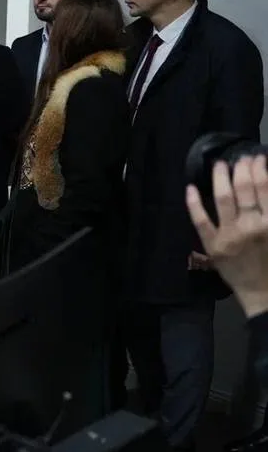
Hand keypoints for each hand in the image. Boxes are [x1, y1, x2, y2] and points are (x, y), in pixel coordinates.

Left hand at [186, 155, 267, 318]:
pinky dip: (194, 203)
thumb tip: (265, 187)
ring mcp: (230, 235)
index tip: (257, 157)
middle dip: (242, 169)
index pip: (266, 188)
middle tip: (240, 158)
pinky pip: (200, 220)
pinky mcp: (212, 245)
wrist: (263, 293)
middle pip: (245, 189)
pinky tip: (191, 188)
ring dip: (220, 177)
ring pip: (223, 198)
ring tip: (219, 165)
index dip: (260, 169)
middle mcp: (252, 225)